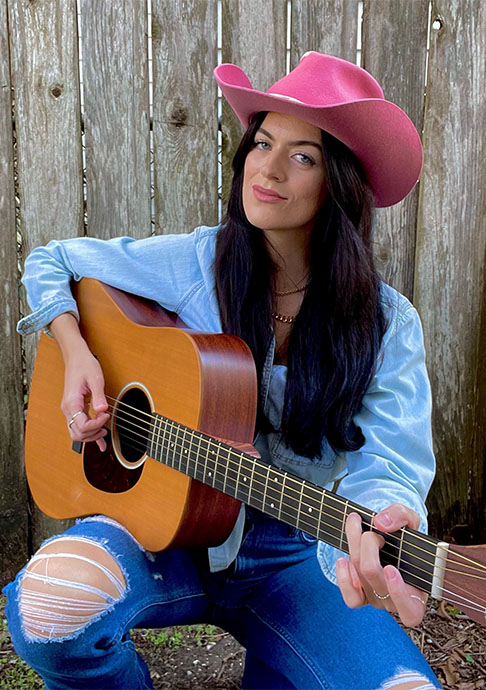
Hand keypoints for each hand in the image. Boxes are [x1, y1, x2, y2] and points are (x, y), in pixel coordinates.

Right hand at [61, 345, 109, 450]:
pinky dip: (89, 435)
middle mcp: (68, 408)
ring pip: (76, 433)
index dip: (96, 424)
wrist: (76, 358)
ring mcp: (70, 409)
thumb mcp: (95, 378)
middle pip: (77, 433)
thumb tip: (102, 409)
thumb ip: (98, 395)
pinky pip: (79, 426)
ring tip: (104, 432)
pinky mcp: (74, 408)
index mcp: (72, 402)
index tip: (106, 415)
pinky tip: (100, 442)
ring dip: (90, 435)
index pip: (82, 425)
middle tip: (106, 426)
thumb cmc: (84, 365)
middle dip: (93, 434)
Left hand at [335, 504, 427, 626]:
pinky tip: (343, 560)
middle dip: (369, 547)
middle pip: (375, 577)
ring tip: (356, 528)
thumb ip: (400, 514)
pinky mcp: (362, 597)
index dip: (399, 593)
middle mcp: (397, 600)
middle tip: (374, 533)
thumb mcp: (409, 518)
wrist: (390, 540)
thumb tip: (381, 523)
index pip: (411, 611)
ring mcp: (378, 599)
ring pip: (361, 577)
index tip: (390, 568)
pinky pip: (351, 598)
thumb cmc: (405, 535)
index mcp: (418, 590)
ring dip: (355, 549)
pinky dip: (343, 578)